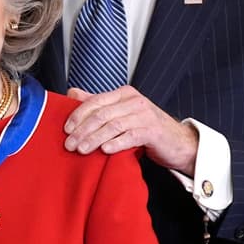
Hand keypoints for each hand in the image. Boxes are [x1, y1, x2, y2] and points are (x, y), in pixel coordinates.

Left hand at [63, 86, 198, 175]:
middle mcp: (134, 101)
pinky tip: (105, 150)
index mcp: (124, 94)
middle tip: (69, 144)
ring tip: (82, 150)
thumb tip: (72, 93)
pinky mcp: (153, 131)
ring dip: (94, 139)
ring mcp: (145, 115)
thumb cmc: (146, 128)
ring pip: (113, 126)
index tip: (66, 129)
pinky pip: (130, 136)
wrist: (178, 142)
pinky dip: (116, 143)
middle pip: (101, 114)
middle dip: (82, 130)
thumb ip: (98, 103)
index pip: (95, 101)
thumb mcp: (121, 113)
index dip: (78, 115)